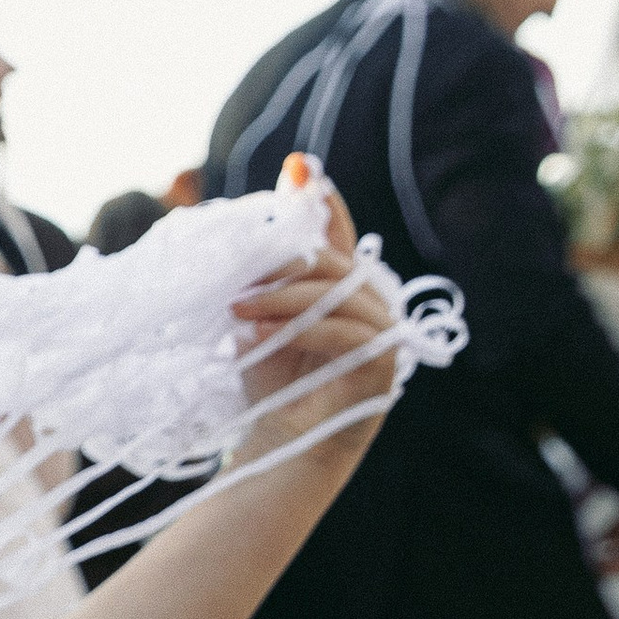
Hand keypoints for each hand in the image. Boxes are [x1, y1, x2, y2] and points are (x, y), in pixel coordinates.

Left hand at [227, 168, 397, 477]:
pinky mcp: (383, 369)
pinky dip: (301, 330)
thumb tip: (256, 219)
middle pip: (334, 264)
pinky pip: (345, 334)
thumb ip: (267, 271)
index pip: (336, 235)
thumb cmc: (269, 384)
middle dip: (282, 265)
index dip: (321, 203)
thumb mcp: (260, 317)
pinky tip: (260, 332)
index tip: (298, 168)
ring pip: (338, 296)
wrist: (279, 450)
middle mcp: (374, 307)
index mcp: (346, 290)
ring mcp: (385, 338)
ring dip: (283, 298)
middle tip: (233, 281)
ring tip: (236, 307)